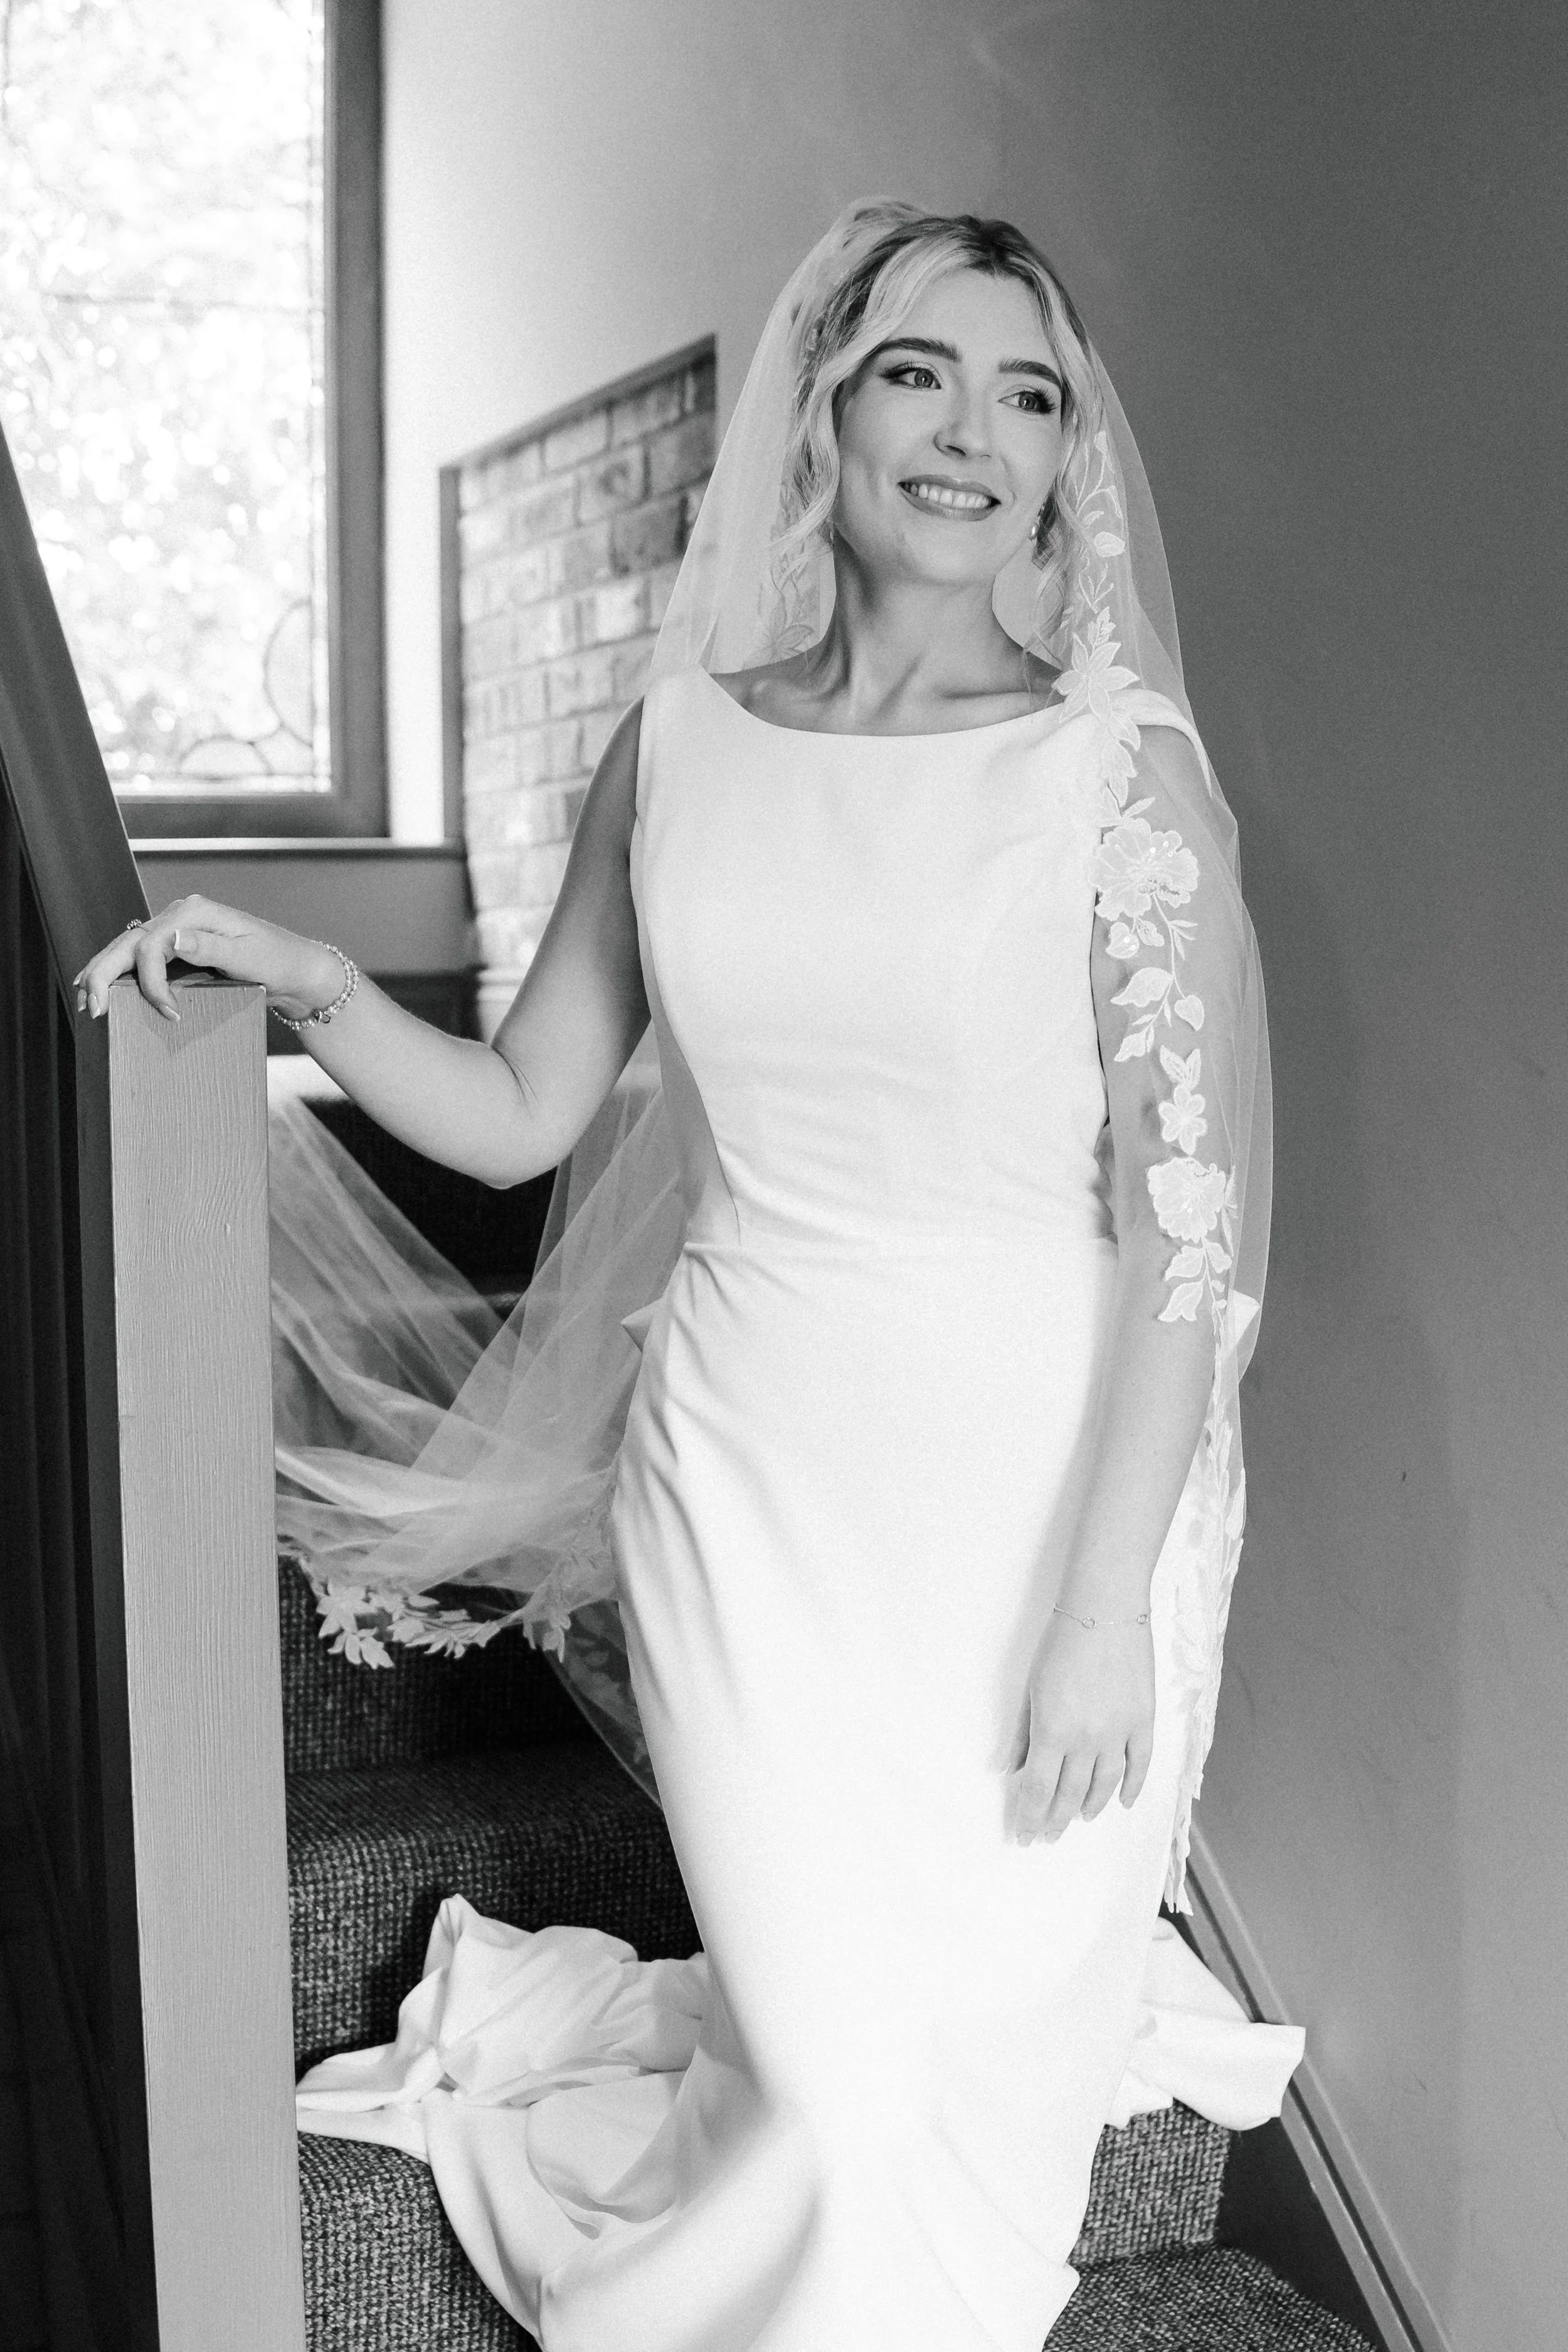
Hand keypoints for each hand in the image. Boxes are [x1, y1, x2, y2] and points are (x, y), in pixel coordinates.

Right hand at [73, 896, 341, 1026]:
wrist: (296, 970)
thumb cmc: (279, 962)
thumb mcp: (250, 957)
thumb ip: (212, 948)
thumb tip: (174, 938)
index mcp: (195, 912)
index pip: (152, 944)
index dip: (151, 981)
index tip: (169, 1013)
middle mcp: (181, 915)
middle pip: (129, 941)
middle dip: (104, 972)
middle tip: (90, 1006)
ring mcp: (177, 929)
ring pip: (128, 947)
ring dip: (103, 971)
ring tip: (84, 998)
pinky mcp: (179, 947)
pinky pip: (141, 957)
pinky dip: (119, 972)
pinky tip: (101, 986)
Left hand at [1010, 1609, 1154, 1844]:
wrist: (1105, 1609)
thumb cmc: (1060, 1643)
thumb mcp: (1030, 1687)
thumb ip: (1022, 1733)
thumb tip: (1011, 1768)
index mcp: (1052, 1732)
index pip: (1038, 1790)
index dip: (1030, 1818)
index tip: (1024, 1836)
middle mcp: (1087, 1740)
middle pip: (1069, 1794)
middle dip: (1055, 1820)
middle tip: (1047, 1836)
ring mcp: (1119, 1733)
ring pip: (1104, 1786)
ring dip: (1090, 1807)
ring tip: (1079, 1818)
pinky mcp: (1143, 1721)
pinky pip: (1139, 1765)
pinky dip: (1132, 1788)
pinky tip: (1124, 1803)